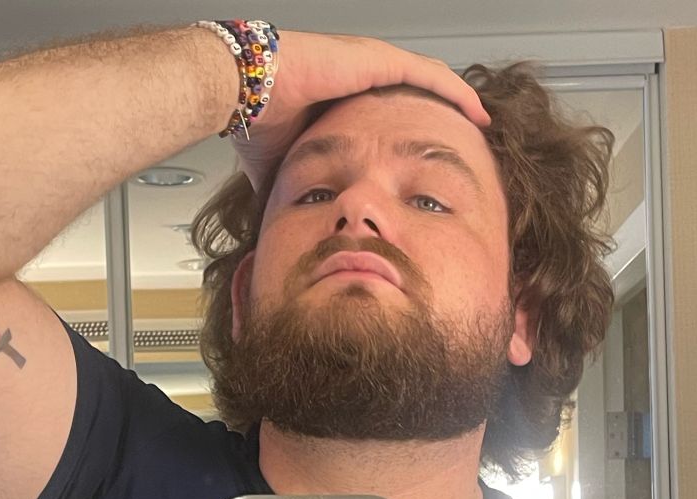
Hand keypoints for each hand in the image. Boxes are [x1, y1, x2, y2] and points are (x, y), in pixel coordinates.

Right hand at [233, 30, 491, 190]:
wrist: (241, 92)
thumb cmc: (254, 121)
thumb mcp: (285, 163)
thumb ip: (297, 182)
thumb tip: (290, 215)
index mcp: (340, 96)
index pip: (386, 111)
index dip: (410, 127)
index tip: (427, 148)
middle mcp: (357, 76)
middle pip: (412, 93)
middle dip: (440, 112)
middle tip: (465, 133)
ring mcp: (367, 64)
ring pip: (426, 80)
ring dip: (454, 100)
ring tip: (479, 119)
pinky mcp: (374, 61)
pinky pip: (426, 74)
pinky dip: (453, 91)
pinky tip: (474, 108)